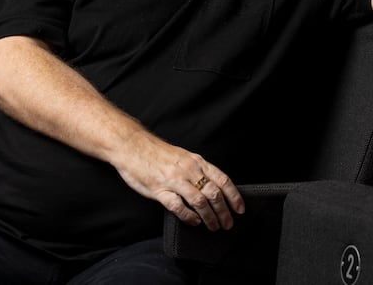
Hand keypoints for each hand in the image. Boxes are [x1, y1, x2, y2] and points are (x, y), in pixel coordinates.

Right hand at [115, 139, 244, 230]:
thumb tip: (213, 187)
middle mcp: (188, 170)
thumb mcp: (183, 156)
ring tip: (214, 226)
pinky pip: (178, 207)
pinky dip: (189, 217)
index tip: (240, 208)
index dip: (234, 196)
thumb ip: (197, 170)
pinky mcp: (159, 190)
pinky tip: (194, 222)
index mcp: (196, 161)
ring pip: (200, 202)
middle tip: (228, 224)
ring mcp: (174, 180)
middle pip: (214, 194)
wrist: (132, 146)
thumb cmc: (156, 153)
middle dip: (224, 212)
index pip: (222, 179)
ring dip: (210, 217)